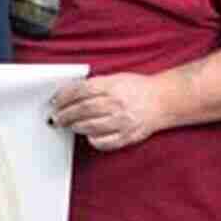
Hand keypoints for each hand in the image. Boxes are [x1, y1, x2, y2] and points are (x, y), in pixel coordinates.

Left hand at [50, 73, 169, 150]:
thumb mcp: (116, 78)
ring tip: (69, 125)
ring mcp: (123, 121)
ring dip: (75, 126)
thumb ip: (95, 85)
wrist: (165, 100)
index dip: (64, 97)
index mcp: (113, 86)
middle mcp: (117, 104)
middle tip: (56, 117)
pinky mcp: (128, 136)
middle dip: (64, 114)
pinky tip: (88, 136)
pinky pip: (104, 142)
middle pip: (82, 110)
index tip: (55, 101)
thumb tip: (69, 93)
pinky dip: (92, 140)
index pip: (81, 91)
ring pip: (90, 127)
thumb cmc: (138, 88)